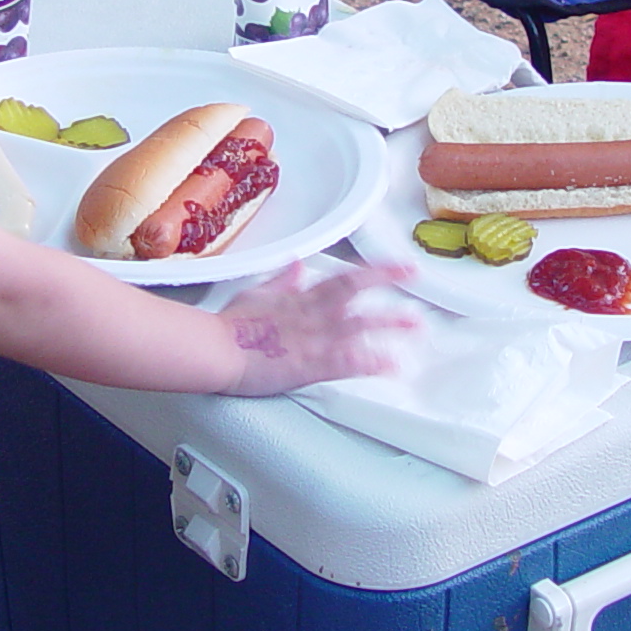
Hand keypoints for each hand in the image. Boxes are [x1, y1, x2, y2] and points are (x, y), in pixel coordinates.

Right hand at [215, 262, 418, 397]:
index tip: (399, 266)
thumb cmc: (229, 327)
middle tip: (414, 276)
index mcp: (301, 297)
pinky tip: (393, 365)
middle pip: (355, 290)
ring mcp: (314, 337)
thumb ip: (282, 281)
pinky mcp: (310, 363)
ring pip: (359, 324)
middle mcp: (312, 312)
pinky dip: (372, 363)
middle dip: (387, 280)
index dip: (375, 270)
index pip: (344, 276)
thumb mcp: (256, 294)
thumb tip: (298, 264)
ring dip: (390, 323)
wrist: (214, 350)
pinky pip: (348, 362)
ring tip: (416, 325)